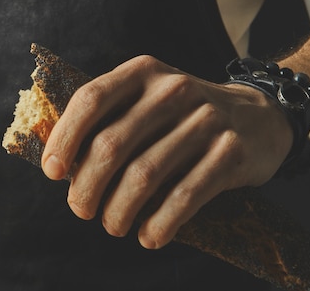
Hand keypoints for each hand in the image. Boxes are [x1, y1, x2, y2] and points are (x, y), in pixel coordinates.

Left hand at [41, 55, 292, 248]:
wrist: (257, 116)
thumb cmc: (180, 115)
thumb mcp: (145, 99)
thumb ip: (106, 119)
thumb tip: (57, 162)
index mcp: (142, 72)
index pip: (91, 99)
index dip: (65, 138)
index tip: (52, 171)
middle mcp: (172, 89)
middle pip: (111, 144)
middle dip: (86, 186)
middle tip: (80, 209)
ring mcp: (205, 119)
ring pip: (144, 175)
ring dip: (118, 210)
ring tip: (112, 225)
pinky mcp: (230, 151)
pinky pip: (185, 195)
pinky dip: (161, 223)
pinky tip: (149, 236)